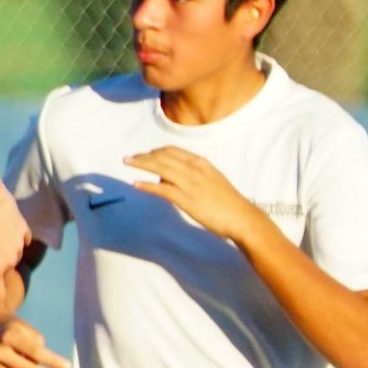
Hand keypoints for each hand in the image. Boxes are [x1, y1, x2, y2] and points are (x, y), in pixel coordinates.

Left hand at [124, 147, 260, 242]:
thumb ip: (192, 176)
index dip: (155, 151)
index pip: (172, 151)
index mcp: (201, 163)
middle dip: (143, 156)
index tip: (144, 154)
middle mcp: (195, 169)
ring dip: (141, 164)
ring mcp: (190, 184)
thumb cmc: (227, 202)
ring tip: (126, 163)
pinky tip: (136, 184)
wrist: (241, 216)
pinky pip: (162, 189)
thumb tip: (169, 179)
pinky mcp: (187, 199)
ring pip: (160, 169)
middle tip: (128, 158)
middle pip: (163, 157)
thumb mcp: (210, 180)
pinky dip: (147, 186)